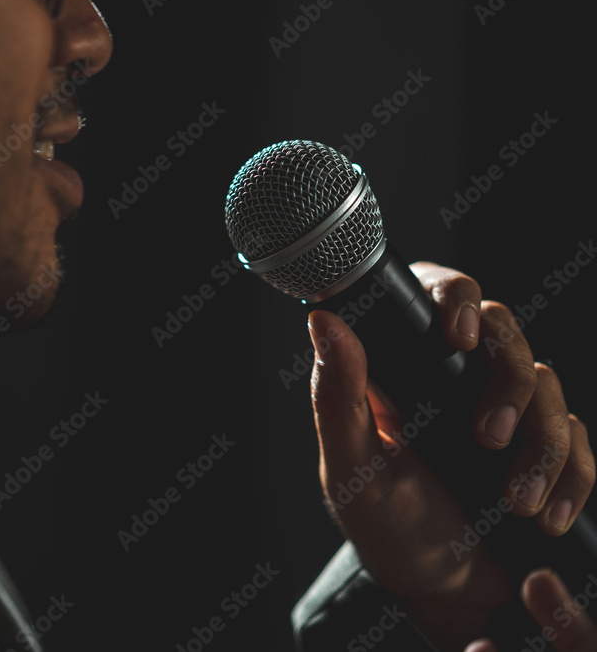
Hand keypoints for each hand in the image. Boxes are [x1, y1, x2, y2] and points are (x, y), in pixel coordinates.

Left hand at [309, 262, 593, 647]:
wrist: (443, 593)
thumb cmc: (387, 527)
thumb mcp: (352, 467)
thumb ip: (336, 398)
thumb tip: (321, 322)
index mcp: (407, 372)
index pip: (438, 300)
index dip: (456, 298)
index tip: (457, 334)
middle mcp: (458, 383)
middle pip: (505, 333)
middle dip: (506, 383)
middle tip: (487, 437)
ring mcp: (507, 413)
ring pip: (547, 385)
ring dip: (541, 443)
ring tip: (517, 500)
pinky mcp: (544, 450)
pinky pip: (577, 439)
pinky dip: (572, 475)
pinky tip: (547, 514)